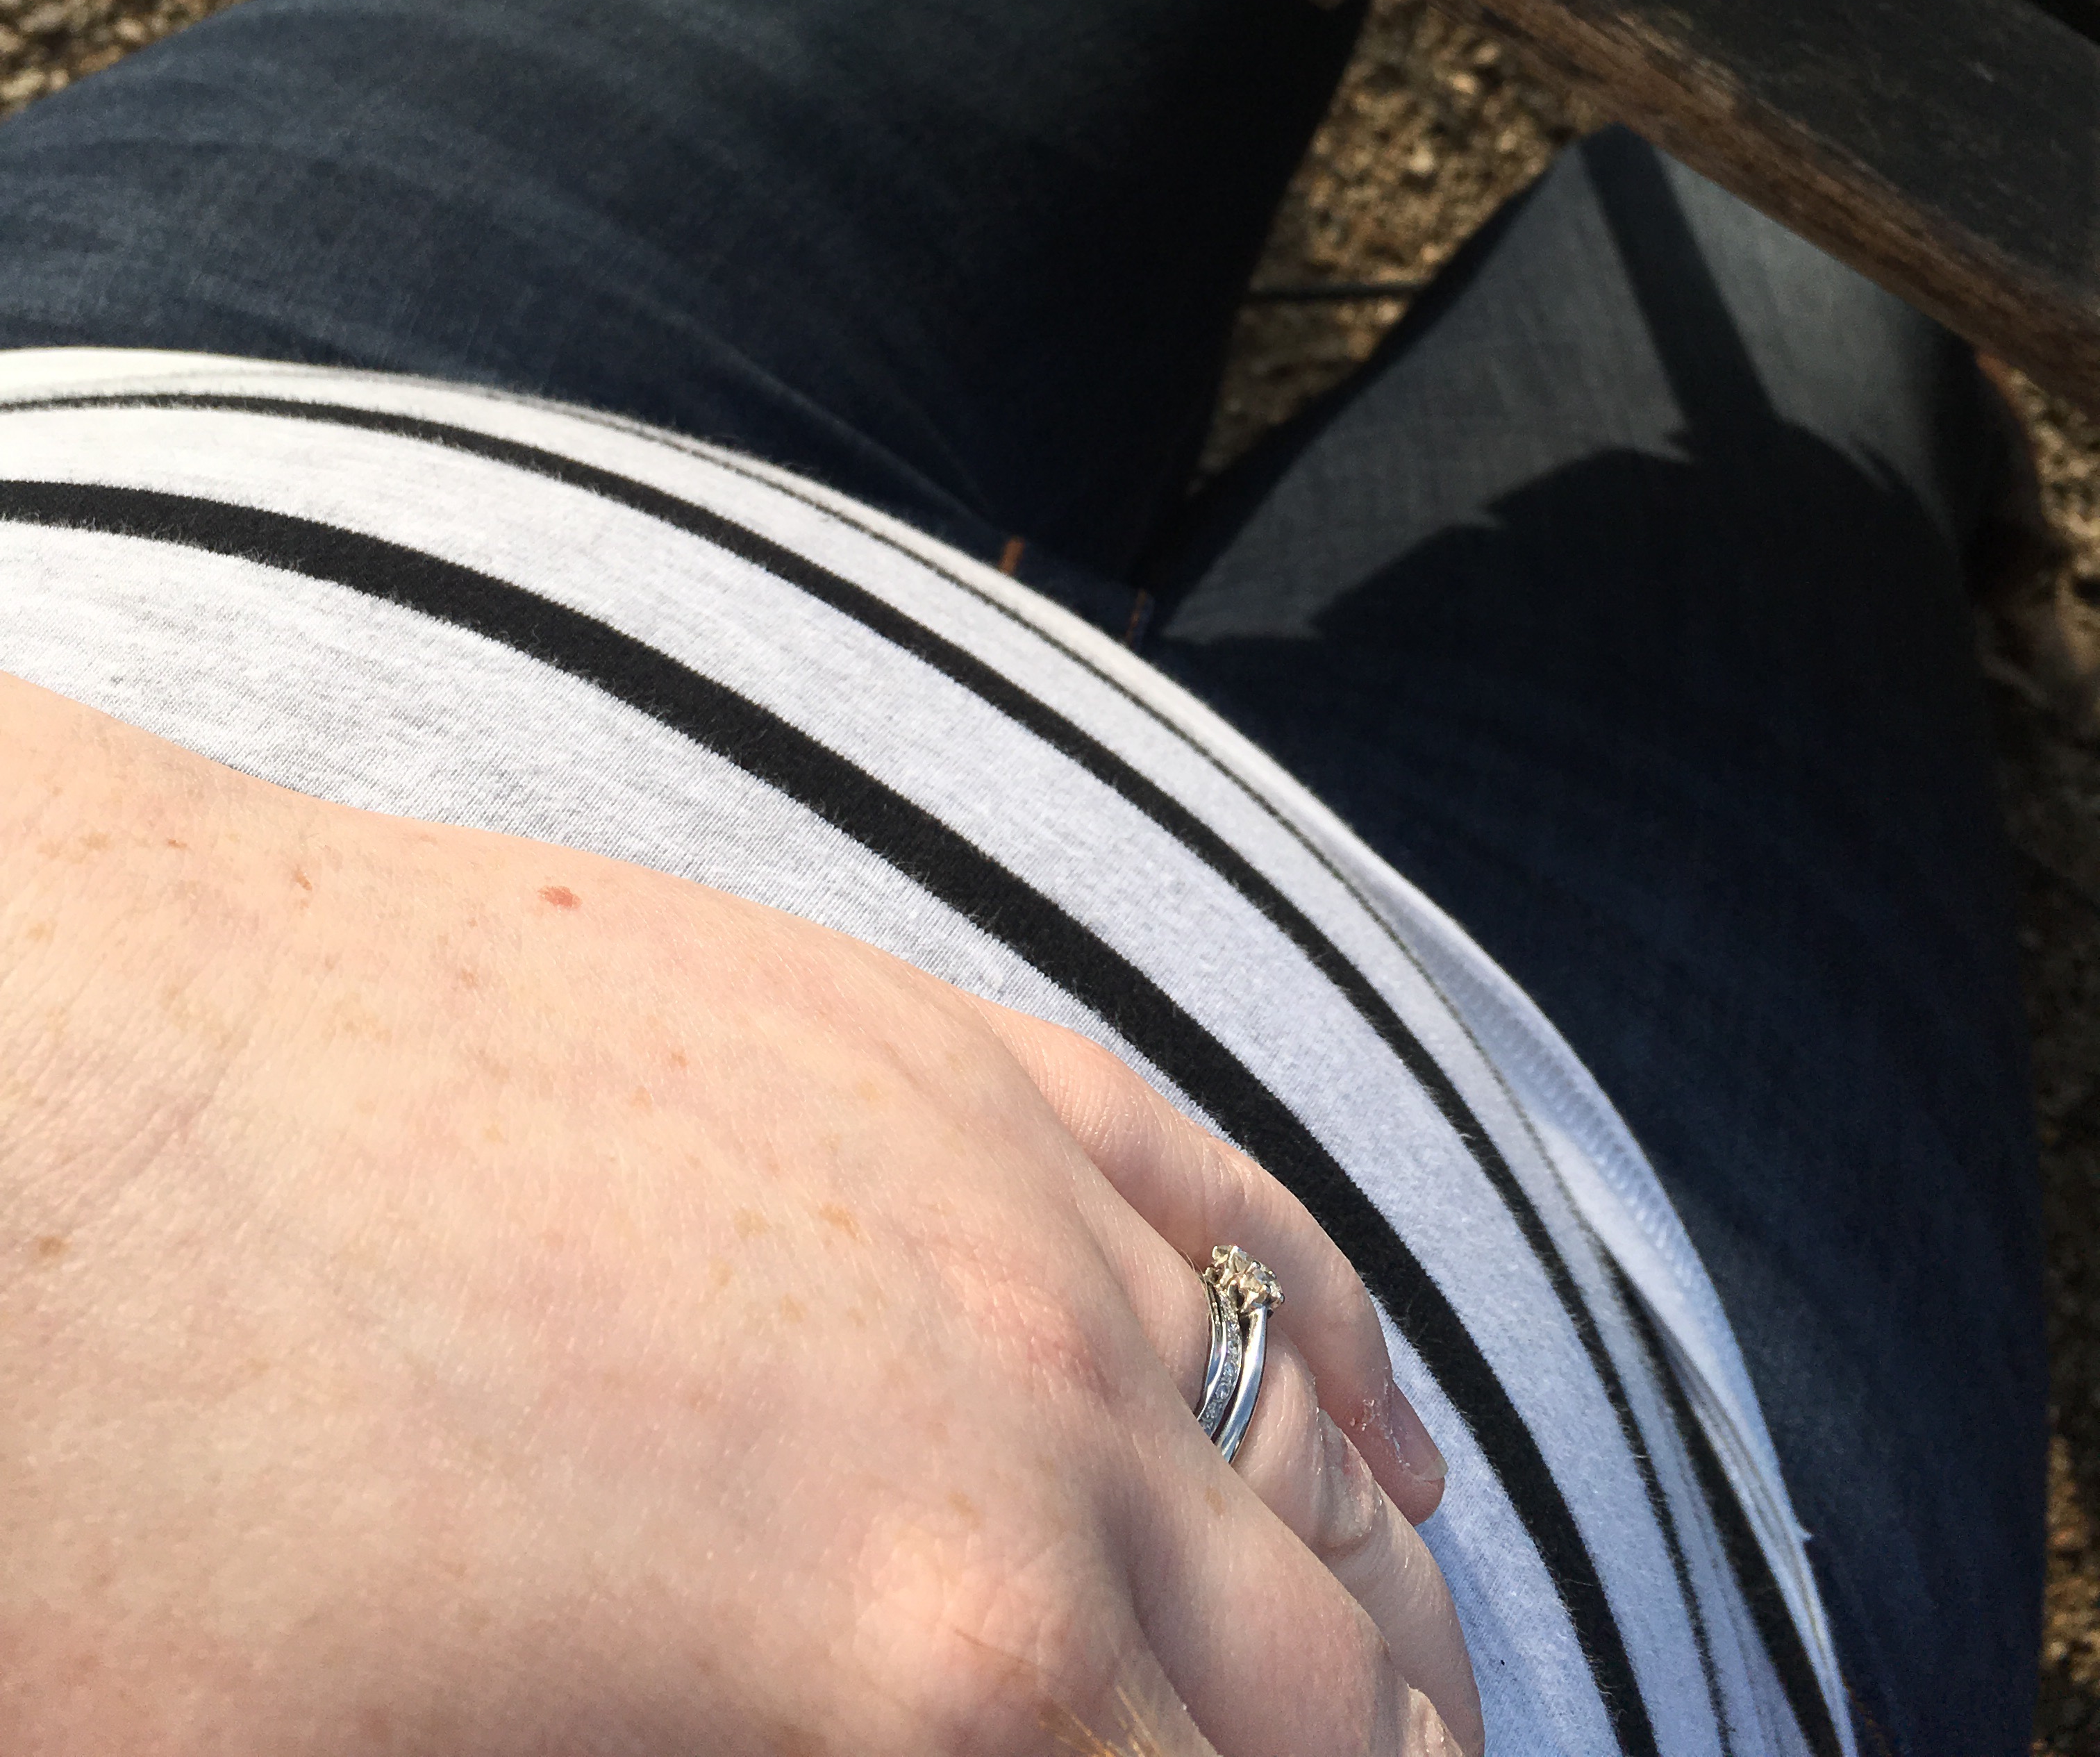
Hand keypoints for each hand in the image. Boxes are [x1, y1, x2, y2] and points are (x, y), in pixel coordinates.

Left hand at [0, 673, 1480, 1756]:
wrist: (58, 1056)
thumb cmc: (139, 1493)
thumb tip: (902, 1747)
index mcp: (929, 1674)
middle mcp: (1034, 1418)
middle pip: (1322, 1686)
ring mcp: (1000, 1191)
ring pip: (1312, 1455)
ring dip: (1393, 1627)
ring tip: (1420, 1723)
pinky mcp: (928, 1041)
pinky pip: (1225, 1205)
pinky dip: (1344, 1354)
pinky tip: (1397, 1451)